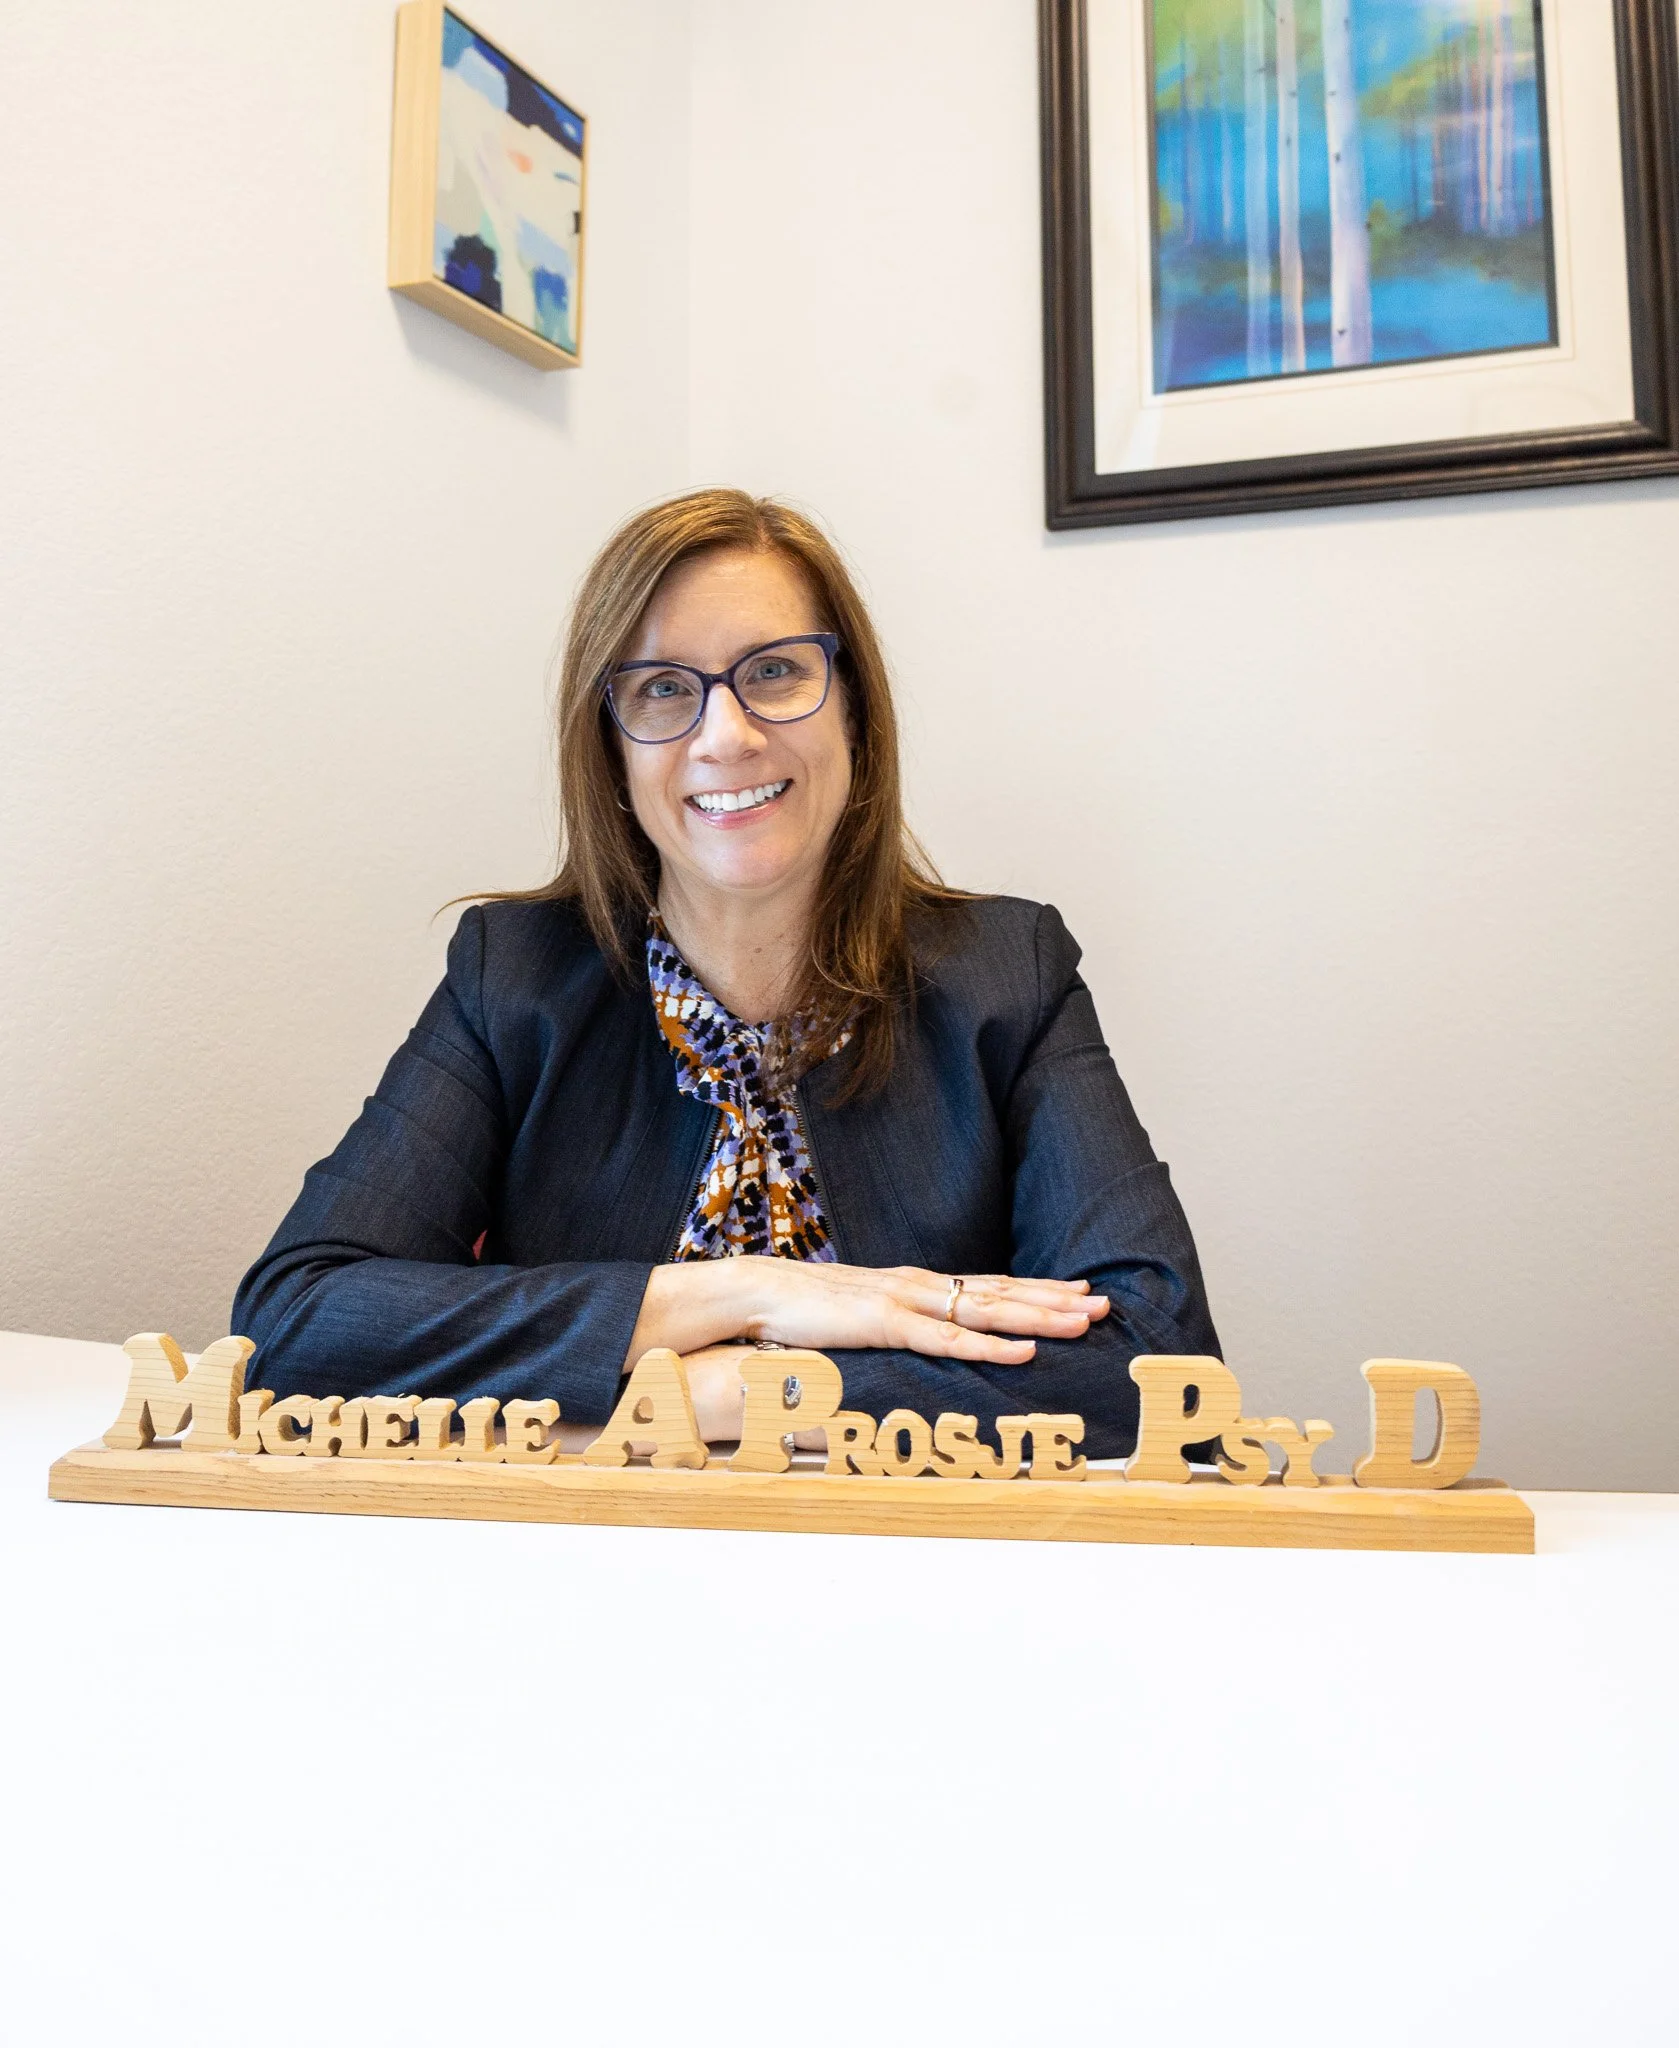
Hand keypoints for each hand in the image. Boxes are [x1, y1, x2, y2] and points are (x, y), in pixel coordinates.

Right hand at [626, 1257, 1107, 1370]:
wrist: (757, 1292)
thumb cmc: (806, 1311)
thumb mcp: (861, 1320)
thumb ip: (894, 1327)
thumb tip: (919, 1342)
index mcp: (916, 1286)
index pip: (989, 1285)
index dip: (1036, 1290)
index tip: (1078, 1293)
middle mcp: (920, 1286)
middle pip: (1002, 1292)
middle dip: (1056, 1299)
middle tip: (1105, 1304)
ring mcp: (906, 1300)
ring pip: (987, 1309)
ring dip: (1039, 1315)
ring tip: (1084, 1321)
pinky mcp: (886, 1322)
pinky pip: (948, 1338)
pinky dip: (990, 1344)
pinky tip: (1023, 1350)